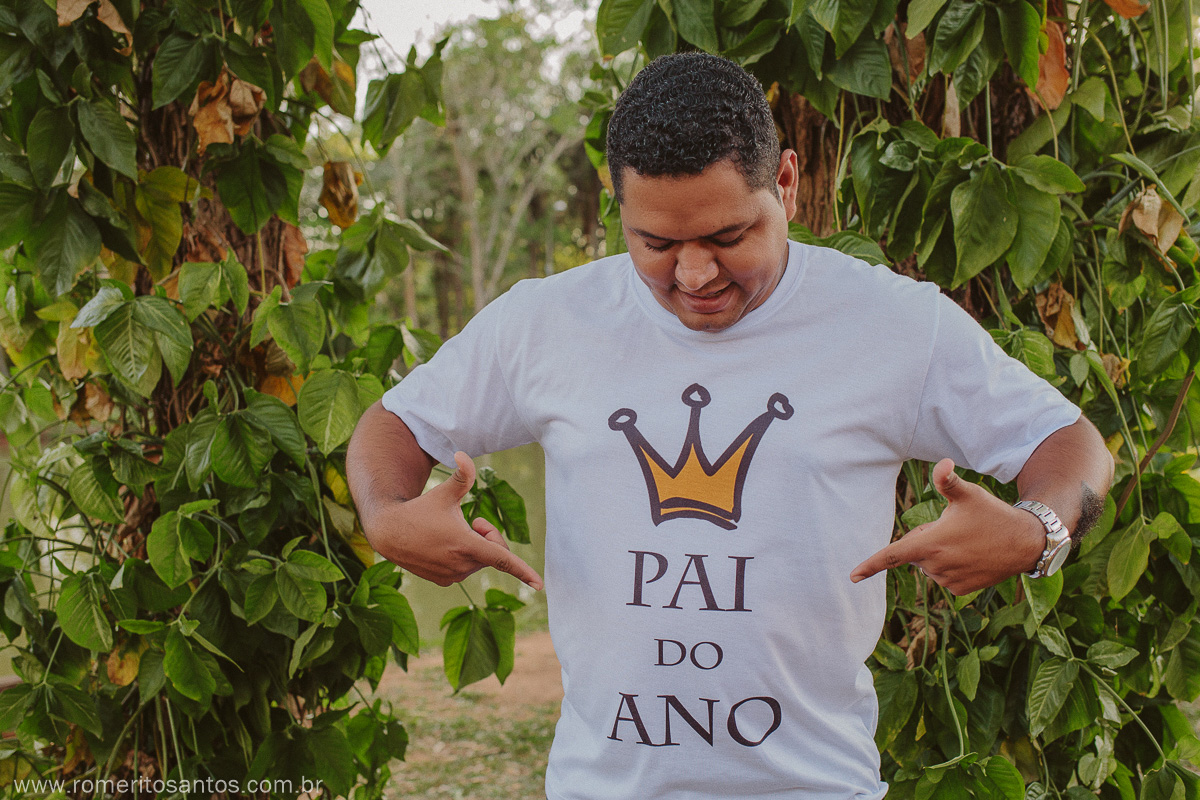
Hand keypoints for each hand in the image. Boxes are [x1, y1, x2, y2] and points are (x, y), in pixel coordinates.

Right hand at [362, 451, 543, 590]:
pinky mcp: (443, 581)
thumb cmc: (420, 509)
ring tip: (454, 533)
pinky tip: (443, 547)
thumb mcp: (444, 492)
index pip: (502, 560)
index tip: (540, 585)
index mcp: (466, 544)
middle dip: (489, 537)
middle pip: (494, 553)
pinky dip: (462, 557)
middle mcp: (461, 565)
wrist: (389, 532)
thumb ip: (463, 475)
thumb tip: (464, 453)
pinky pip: (465, 569)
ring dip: (475, 547)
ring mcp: (452, 576)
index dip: (523, 571)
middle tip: (474, 521)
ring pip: (479, 561)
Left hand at [850, 459, 1045, 594]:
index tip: (853, 576)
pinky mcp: (962, 590)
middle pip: (915, 553)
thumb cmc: (993, 514)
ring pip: (931, 565)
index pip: (892, 556)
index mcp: (930, 544)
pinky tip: (973, 556)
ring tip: (967, 542)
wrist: (1025, 542)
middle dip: (928, 540)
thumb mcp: (969, 494)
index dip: (870, 565)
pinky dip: (953, 567)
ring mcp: (950, 581)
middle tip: (955, 529)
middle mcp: (936, 566)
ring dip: (940, 554)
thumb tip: (942, 463)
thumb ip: (948, 481)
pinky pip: (946, 577)